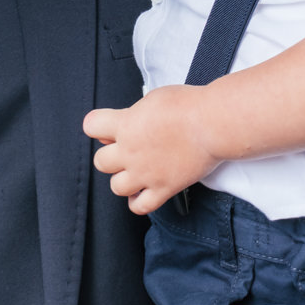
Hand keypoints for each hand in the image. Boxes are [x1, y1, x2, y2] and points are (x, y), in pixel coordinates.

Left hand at [82, 85, 220, 214]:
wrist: (212, 123)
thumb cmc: (188, 105)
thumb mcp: (153, 97)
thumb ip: (134, 113)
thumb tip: (126, 124)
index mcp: (126, 125)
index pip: (91, 126)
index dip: (98, 125)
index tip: (107, 126)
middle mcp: (130, 152)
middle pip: (100, 161)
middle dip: (111, 155)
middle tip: (126, 149)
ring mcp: (146, 173)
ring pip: (116, 187)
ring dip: (124, 179)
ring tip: (137, 170)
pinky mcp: (163, 188)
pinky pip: (140, 207)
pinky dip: (138, 201)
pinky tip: (144, 190)